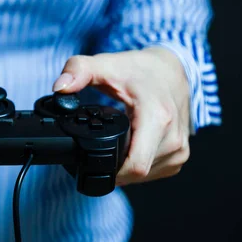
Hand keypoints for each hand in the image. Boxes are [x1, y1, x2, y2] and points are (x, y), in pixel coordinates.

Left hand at [52, 47, 190, 185]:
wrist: (171, 70)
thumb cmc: (140, 70)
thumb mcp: (106, 64)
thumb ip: (78, 71)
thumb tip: (59, 88)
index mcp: (157, 118)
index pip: (135, 166)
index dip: (110, 172)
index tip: (94, 161)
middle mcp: (173, 138)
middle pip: (136, 174)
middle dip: (114, 167)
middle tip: (104, 146)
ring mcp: (180, 150)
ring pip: (145, 177)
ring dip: (127, 167)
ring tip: (122, 142)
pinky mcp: (181, 157)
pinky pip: (154, 172)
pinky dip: (139, 165)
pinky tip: (134, 147)